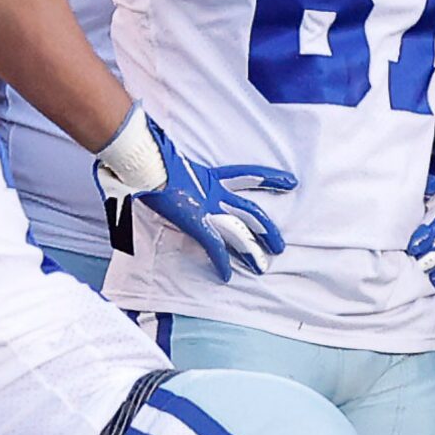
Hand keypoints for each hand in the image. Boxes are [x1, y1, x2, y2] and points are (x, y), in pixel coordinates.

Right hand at [94, 106, 294, 280]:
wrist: (144, 161)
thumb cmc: (148, 158)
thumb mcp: (165, 160)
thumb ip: (167, 165)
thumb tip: (152, 160)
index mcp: (207, 176)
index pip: (246, 176)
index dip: (269, 179)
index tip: (290, 182)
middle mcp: (213, 192)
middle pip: (250, 211)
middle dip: (266, 229)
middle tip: (279, 245)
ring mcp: (206, 208)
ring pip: (238, 232)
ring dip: (251, 251)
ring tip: (263, 267)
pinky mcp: (196, 222)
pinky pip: (213, 247)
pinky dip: (220, 262)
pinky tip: (227, 276)